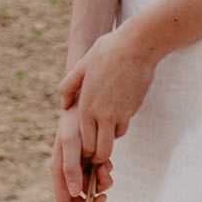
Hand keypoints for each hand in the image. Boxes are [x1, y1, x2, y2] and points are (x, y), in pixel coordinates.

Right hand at [51, 104, 112, 201]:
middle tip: (104, 199)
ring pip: (92, 188)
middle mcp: (67, 171)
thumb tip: (75, 193)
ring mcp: (79, 166)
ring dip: (101, 186)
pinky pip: (99, 175)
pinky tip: (108, 164)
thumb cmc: (75, 118)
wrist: (87, 98)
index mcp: (58, 169)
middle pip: (79, 200)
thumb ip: (70, 167)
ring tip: (107, 173)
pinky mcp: (91, 159)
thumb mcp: (70, 142)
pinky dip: (105, 174)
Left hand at [60, 24, 157, 164]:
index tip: (85, 149)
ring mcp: (119, 115)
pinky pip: (124, 125)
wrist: (137, 46)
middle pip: (101, 152)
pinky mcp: (132, 110)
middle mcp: (102, 115)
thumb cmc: (107, 52)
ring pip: (114, 139)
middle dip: (99, 156)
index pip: (85, 144)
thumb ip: (68, 87)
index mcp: (86, 107)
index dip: (85, 151)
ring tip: (106, 127)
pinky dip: (120, 124)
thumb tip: (64, 107)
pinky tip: (118, 112)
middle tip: (97, 152)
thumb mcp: (81, 65)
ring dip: (110, 137)